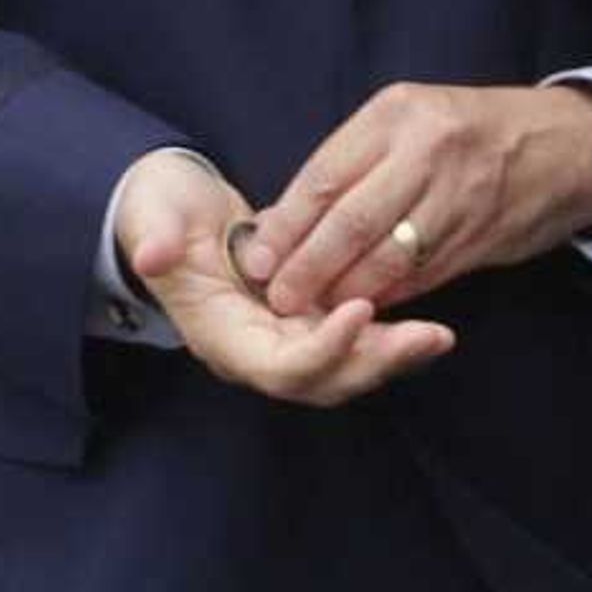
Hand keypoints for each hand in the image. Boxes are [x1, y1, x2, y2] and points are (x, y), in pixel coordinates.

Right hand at [117, 152, 455, 409]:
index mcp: (222, 337)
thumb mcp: (153, 218)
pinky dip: (389, 340)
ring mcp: (285, 341)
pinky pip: (354, 345)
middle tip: (429, 336)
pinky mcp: (306, 323)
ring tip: (439, 336)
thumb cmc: (161, 213)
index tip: (361, 310)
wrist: (171, 211)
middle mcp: (257, 352)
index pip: (279, 365)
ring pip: (346, 368)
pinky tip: (429, 326)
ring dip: (392, 356)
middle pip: (323, 379)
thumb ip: (154, 238)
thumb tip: (153, 255)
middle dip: (375, 362)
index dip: (323, 348)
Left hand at [235, 83, 591, 317]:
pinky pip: (421, 277)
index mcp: (398, 114)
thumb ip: (353, 162)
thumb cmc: (469, 129)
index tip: (256, 259)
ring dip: (344, 292)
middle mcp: (427, 153)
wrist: (567, 146)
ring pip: (386, 258)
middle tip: (278, 298)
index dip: (287, 225)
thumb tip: (287, 220)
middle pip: (351, 222)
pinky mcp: (479, 240)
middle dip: (308, 268)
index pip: (325, 176)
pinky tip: (361, 308)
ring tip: (312, 311)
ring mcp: (458, 199)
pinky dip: (387, 296)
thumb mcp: (409, 117)